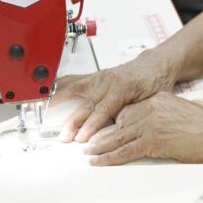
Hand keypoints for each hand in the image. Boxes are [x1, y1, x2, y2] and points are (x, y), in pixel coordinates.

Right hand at [54, 49, 171, 142]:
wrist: (156, 65)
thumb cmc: (155, 82)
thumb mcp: (151, 101)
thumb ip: (135, 115)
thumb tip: (123, 134)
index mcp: (123, 87)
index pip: (104, 109)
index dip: (92, 124)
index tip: (82, 137)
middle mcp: (109, 81)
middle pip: (87, 104)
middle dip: (74, 122)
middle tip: (65, 136)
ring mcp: (100, 77)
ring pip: (75, 89)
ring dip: (59, 102)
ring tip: (45, 113)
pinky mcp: (94, 76)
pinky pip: (73, 80)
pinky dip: (59, 86)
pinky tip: (48, 92)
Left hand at [84, 92, 202, 165]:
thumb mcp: (178, 111)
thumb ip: (160, 115)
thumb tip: (148, 126)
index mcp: (156, 99)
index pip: (126, 109)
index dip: (111, 121)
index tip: (101, 127)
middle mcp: (150, 108)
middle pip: (118, 122)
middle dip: (100, 133)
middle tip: (86, 140)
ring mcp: (150, 125)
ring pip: (117, 136)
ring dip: (99, 146)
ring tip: (87, 152)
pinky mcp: (153, 141)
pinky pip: (125, 151)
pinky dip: (109, 157)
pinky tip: (100, 160)